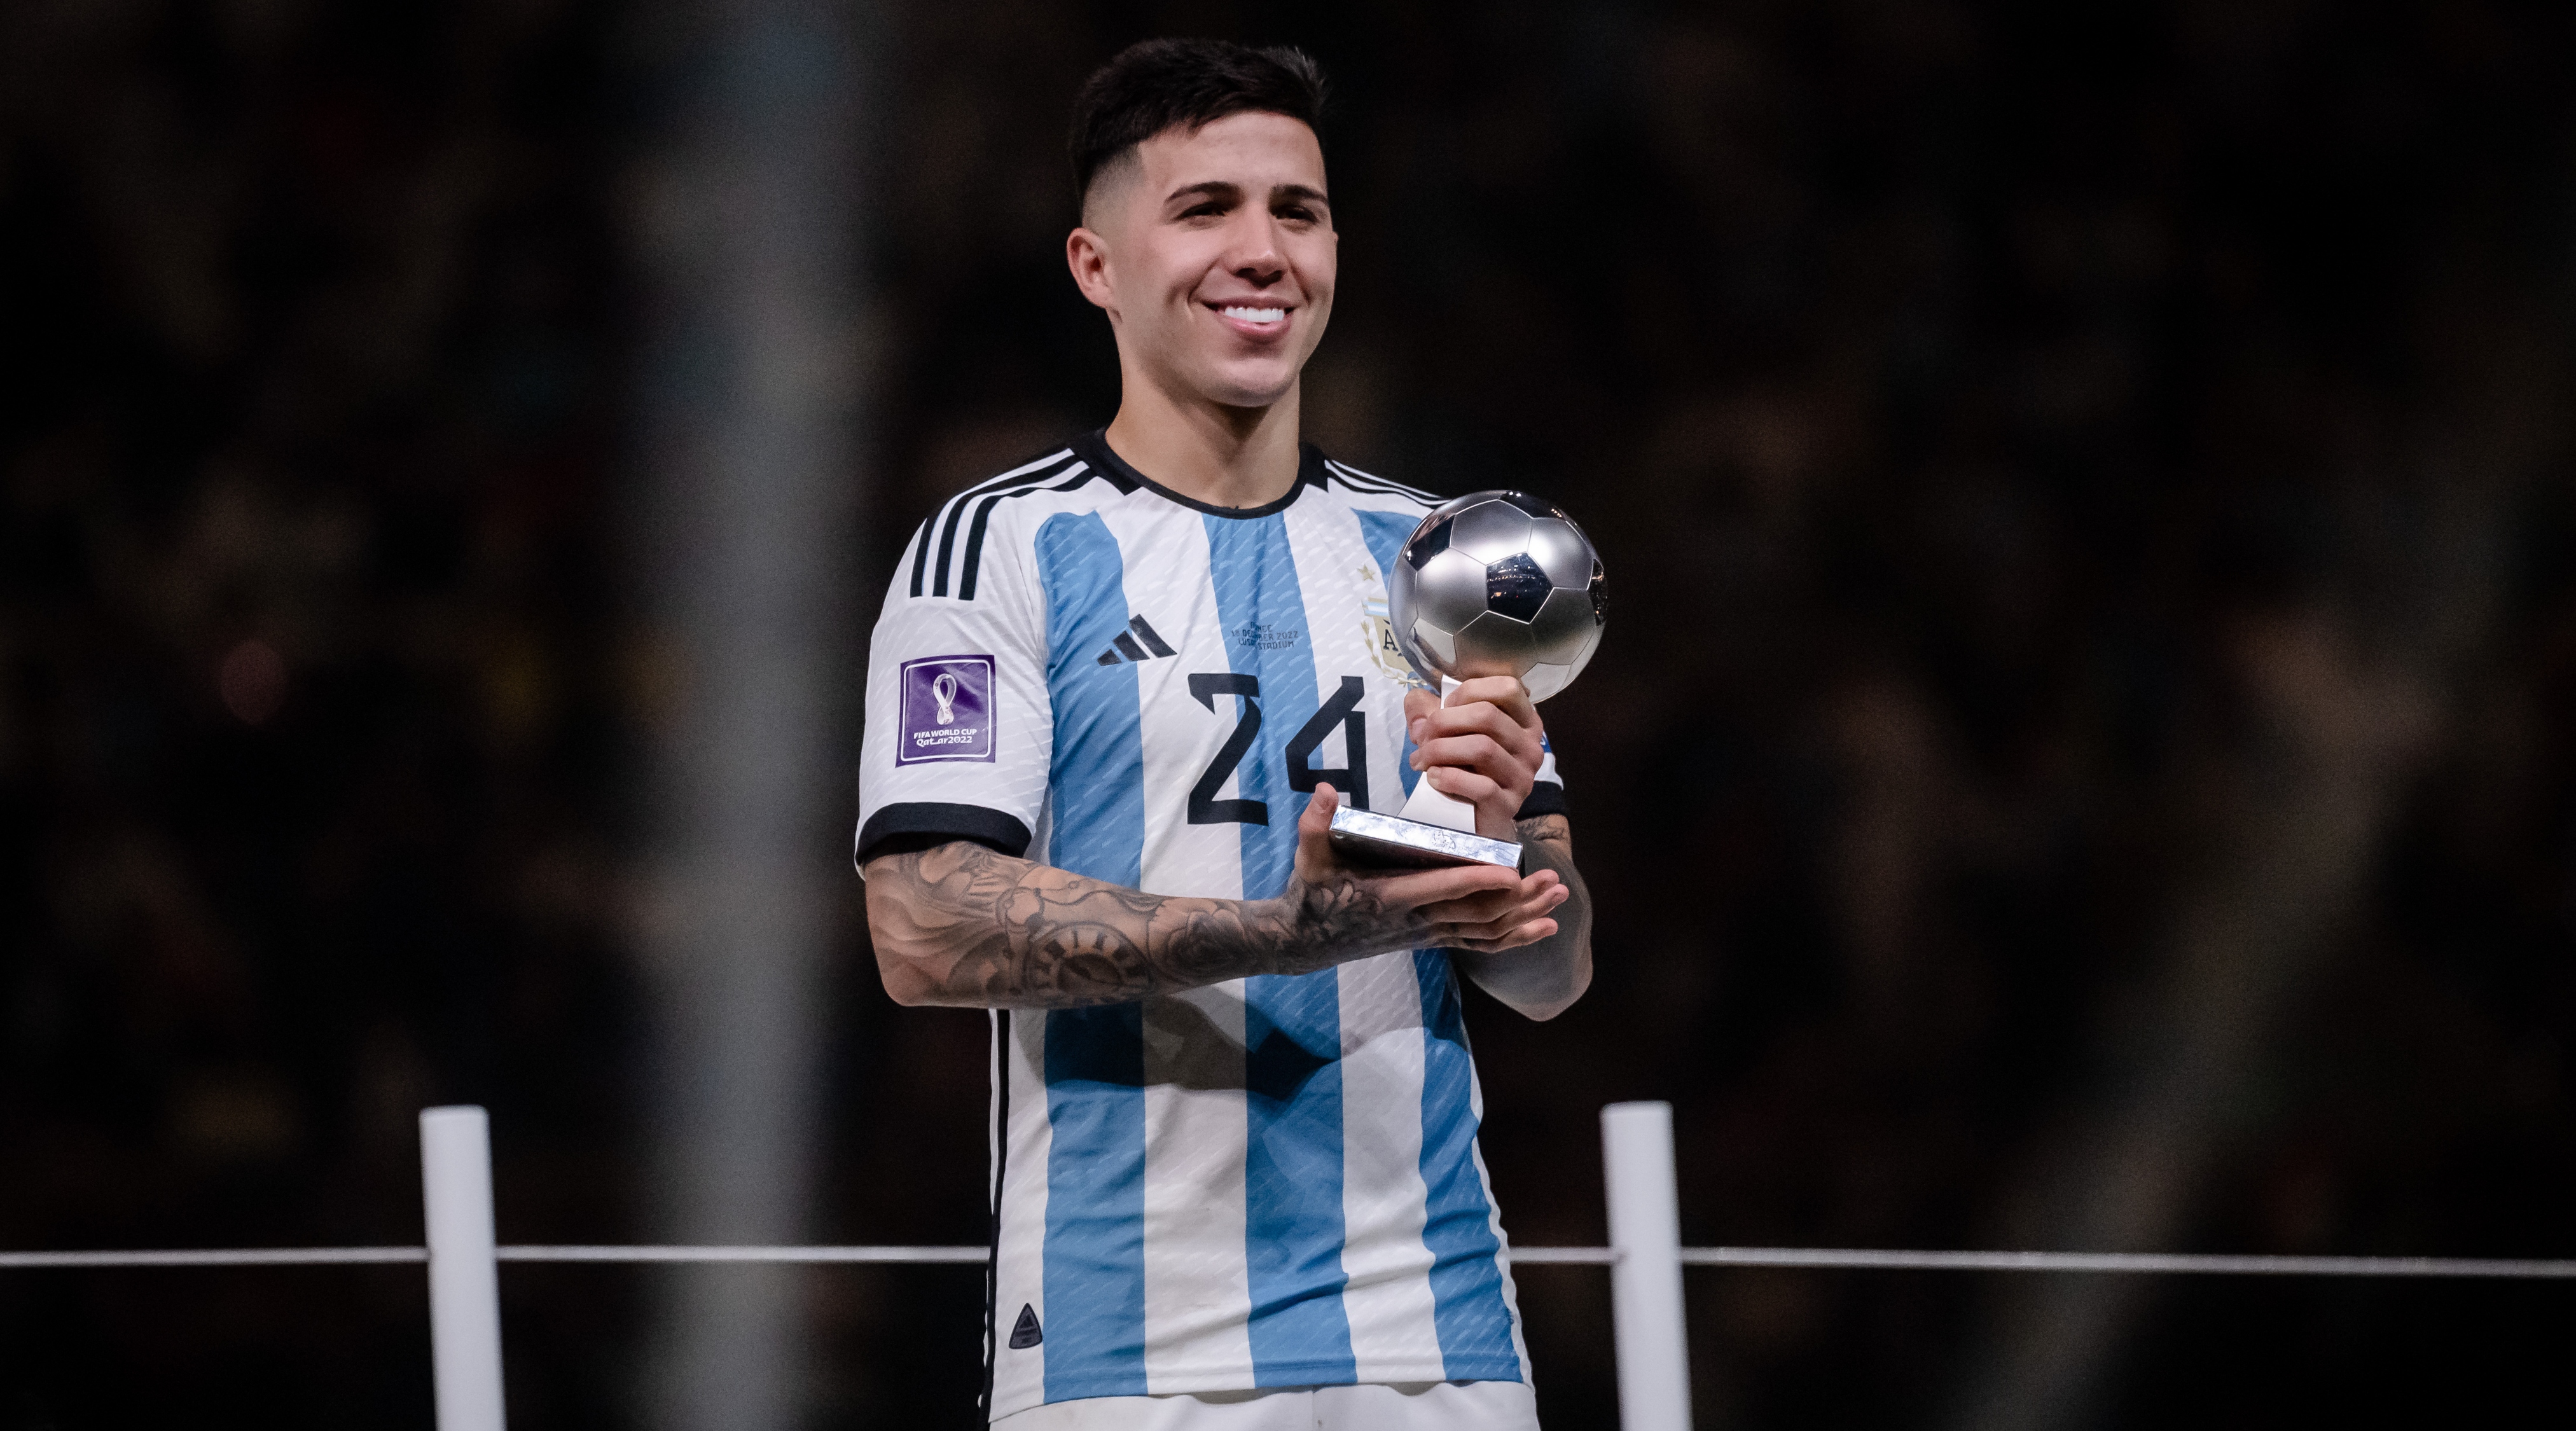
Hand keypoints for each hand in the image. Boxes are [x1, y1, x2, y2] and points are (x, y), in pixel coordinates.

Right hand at [1290, 784, 1567, 954]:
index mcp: (1392, 896)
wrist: (1306, 940)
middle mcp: (1417, 920)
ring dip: (1525, 917)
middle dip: (1518, 900)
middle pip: (1477, 913)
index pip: (1442, 888)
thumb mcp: (1310, 855)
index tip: (1512, 872)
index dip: (1478, 881)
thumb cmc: (1312, 891)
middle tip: (1553, 880)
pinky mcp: (1432, 939)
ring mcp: (1427, 933)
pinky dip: (1514, 938)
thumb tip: (1324, 789)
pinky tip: (1544, 929)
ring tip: (1558, 897)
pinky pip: (1481, 944)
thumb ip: (1316, 823)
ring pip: (1485, 931)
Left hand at [1403, 676, 1546, 837]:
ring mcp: (1523, 777)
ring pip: (1482, 748)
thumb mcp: (1448, 732)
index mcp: (1524, 721)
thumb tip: (1416, 706)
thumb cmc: (1464, 769)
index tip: (1445, 708)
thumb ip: (1428, 710)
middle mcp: (1530, 746)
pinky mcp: (1508, 805)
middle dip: (1443, 722)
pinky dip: (1450, 778)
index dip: (1468, 692)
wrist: (1472, 820)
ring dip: (1440, 750)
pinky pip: (1482, 786)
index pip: (1508, 688)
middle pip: (1487, 715)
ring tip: (1422, 760)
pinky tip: (1433, 779)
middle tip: (1421, 739)